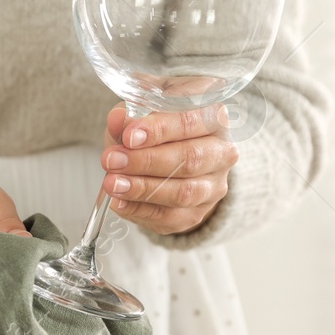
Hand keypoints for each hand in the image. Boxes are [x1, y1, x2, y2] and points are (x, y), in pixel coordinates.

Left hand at [99, 102, 235, 234]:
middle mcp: (222, 153)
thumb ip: (129, 118)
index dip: (159, 130)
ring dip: (142, 188)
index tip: (129, 136)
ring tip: (112, 183)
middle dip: (146, 161)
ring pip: (182, 192)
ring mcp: (213, 187)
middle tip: (113, 161)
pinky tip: (118, 201)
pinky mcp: (197, 213)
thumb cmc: (154, 136)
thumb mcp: (139, 120)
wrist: (166, 169)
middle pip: (190, 159)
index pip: (190, 122)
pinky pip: (169, 216)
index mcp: (214, 119)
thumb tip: (118, 119)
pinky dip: (139, 210)